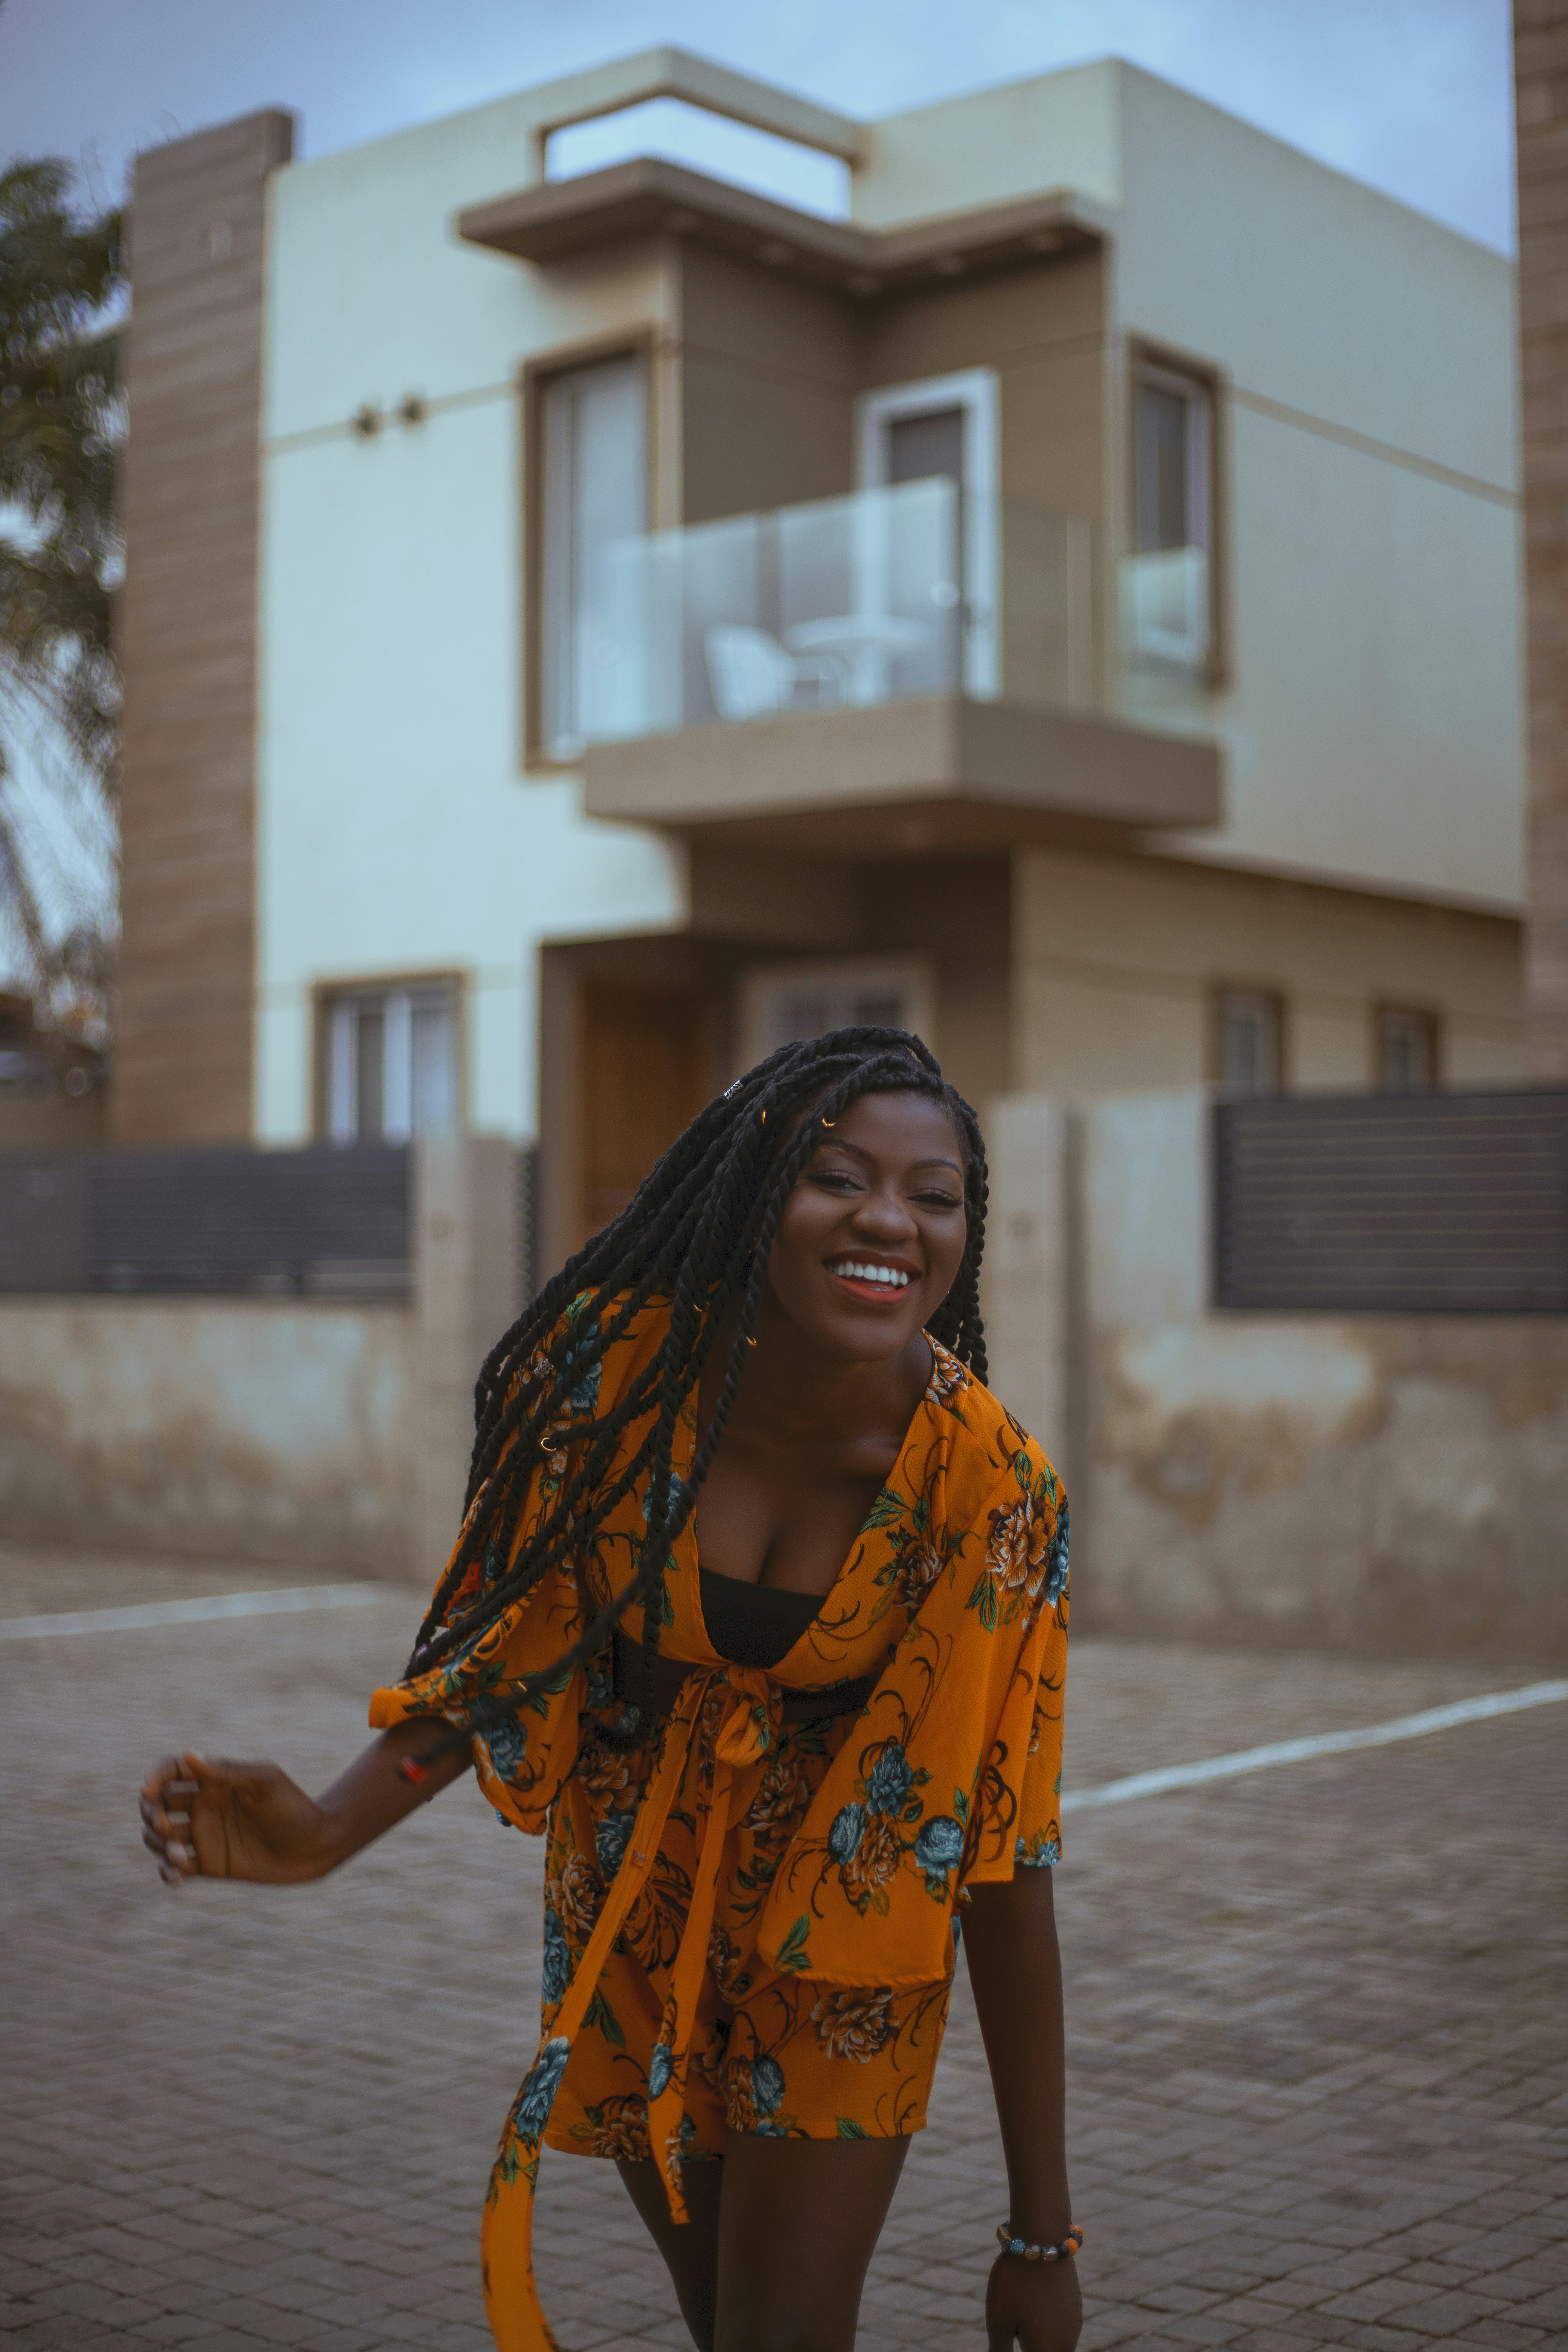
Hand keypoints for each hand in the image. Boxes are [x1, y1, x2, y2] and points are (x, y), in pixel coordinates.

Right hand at [140, 1751, 330, 1884]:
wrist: (316, 1846)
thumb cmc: (295, 1808)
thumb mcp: (265, 1783)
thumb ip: (228, 1771)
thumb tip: (189, 1755)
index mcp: (215, 1781)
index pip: (173, 1771)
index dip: (155, 1778)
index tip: (149, 1791)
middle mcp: (204, 1806)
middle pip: (157, 1805)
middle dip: (151, 1814)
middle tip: (166, 1826)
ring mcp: (204, 1836)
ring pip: (159, 1837)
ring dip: (157, 1844)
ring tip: (180, 1855)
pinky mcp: (209, 1864)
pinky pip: (174, 1868)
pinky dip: (167, 1871)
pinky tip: (177, 1874)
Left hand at [986, 2250, 1081, 2350]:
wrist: (1041, 2239)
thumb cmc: (1015, 2283)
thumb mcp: (998, 2322)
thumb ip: (1000, 2351)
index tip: (1010, 2339)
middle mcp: (1067, 2344)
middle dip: (1027, 2346)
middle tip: (1011, 2328)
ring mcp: (1073, 2324)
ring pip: (1053, 2343)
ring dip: (1036, 2339)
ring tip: (1017, 2312)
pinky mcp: (1074, 2306)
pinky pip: (1058, 2326)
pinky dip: (1044, 2324)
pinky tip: (1030, 2302)